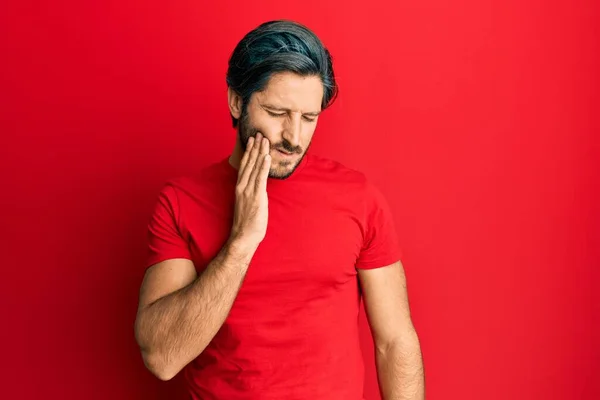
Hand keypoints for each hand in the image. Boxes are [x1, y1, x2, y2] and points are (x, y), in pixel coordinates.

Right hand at [229, 133, 270, 249]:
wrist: (243, 236)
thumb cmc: (246, 223)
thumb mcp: (248, 204)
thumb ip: (252, 192)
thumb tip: (258, 186)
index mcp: (240, 187)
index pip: (245, 165)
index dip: (249, 152)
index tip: (253, 141)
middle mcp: (243, 186)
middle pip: (249, 163)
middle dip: (255, 148)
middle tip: (259, 134)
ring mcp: (249, 191)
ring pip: (255, 167)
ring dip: (260, 152)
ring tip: (264, 140)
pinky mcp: (256, 197)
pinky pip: (260, 179)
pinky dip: (263, 167)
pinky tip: (267, 157)